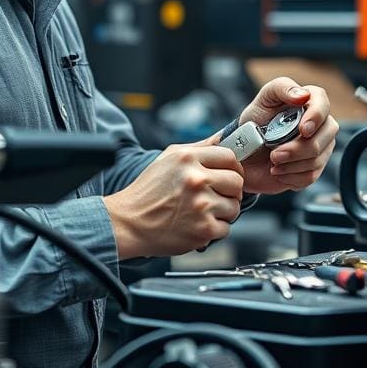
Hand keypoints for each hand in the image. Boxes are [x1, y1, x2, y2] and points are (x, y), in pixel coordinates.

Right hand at [102, 137, 243, 258]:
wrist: (129, 223)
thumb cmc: (148, 191)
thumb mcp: (169, 158)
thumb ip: (199, 147)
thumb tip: (224, 138)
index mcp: (188, 158)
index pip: (230, 157)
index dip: (232, 167)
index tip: (226, 175)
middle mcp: (196, 180)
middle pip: (237, 182)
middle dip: (230, 190)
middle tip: (216, 195)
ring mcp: (201, 206)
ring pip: (234, 206)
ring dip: (223, 211)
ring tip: (202, 211)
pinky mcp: (203, 230)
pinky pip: (226, 227)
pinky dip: (214, 229)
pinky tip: (197, 224)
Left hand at [238, 78, 338, 194]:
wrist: (245, 150)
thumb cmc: (256, 119)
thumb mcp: (264, 98)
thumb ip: (282, 88)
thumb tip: (303, 95)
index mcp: (310, 102)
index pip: (323, 104)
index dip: (316, 117)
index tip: (302, 130)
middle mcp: (320, 125)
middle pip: (326, 137)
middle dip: (298, 148)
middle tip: (274, 154)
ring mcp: (320, 147)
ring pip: (317, 159)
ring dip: (291, 164)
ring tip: (272, 161)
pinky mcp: (313, 168)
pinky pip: (310, 176)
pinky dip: (290, 176)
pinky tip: (277, 171)